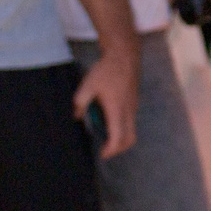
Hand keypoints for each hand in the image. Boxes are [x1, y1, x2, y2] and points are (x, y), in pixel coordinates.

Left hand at [72, 44, 139, 158]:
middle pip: (130, 139)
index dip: (111, 150)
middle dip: (118, 149)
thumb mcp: (87, 85)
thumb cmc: (106, 70)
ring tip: (105, 138)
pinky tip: (108, 121)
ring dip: (120, 139)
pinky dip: (122, 129)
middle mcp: (128, 111)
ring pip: (132, 131)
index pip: (118, 137)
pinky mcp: (133, 103)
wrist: (124, 56)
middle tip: (105, 151)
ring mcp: (133, 107)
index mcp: (117, 109)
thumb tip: (77, 116)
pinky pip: (130, 122)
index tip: (102, 154)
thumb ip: (80, 103)